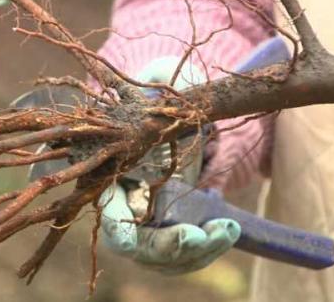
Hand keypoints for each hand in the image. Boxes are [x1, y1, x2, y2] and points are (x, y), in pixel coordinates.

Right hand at [99, 57, 240, 273]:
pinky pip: (188, 253)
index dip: (113, 224)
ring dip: (195, 252)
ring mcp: (151, 223)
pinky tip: (228, 228)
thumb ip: (155, 79)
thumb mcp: (159, 85)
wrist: (182, 123)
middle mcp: (128, 205)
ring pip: (165, 255)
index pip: (105, 205)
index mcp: (112, 173)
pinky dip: (208, 247)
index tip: (127, 240)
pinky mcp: (175, 229)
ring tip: (226, 230)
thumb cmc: (162, 104)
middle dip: (165, 245)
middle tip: (196, 236)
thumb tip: (158, 77)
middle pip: (136, 244)